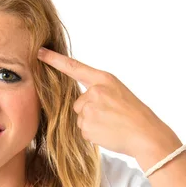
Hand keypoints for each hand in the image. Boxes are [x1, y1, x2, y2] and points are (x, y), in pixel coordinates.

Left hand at [37, 47, 181, 162]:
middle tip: (111, 116)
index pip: (74, 67)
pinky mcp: (86, 127)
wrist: (146, 134)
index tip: (39, 52)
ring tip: (111, 124)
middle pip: (77, 103)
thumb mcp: (118, 92)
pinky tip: (108, 132)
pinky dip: (94, 134)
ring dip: (92, 123)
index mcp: (103, 79)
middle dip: (90, 111)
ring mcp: (89, 109)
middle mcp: (94, 92)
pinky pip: (83, 131)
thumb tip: (80, 102)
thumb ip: (98, 91)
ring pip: (80, 118)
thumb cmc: (134, 114)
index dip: (54, 59)